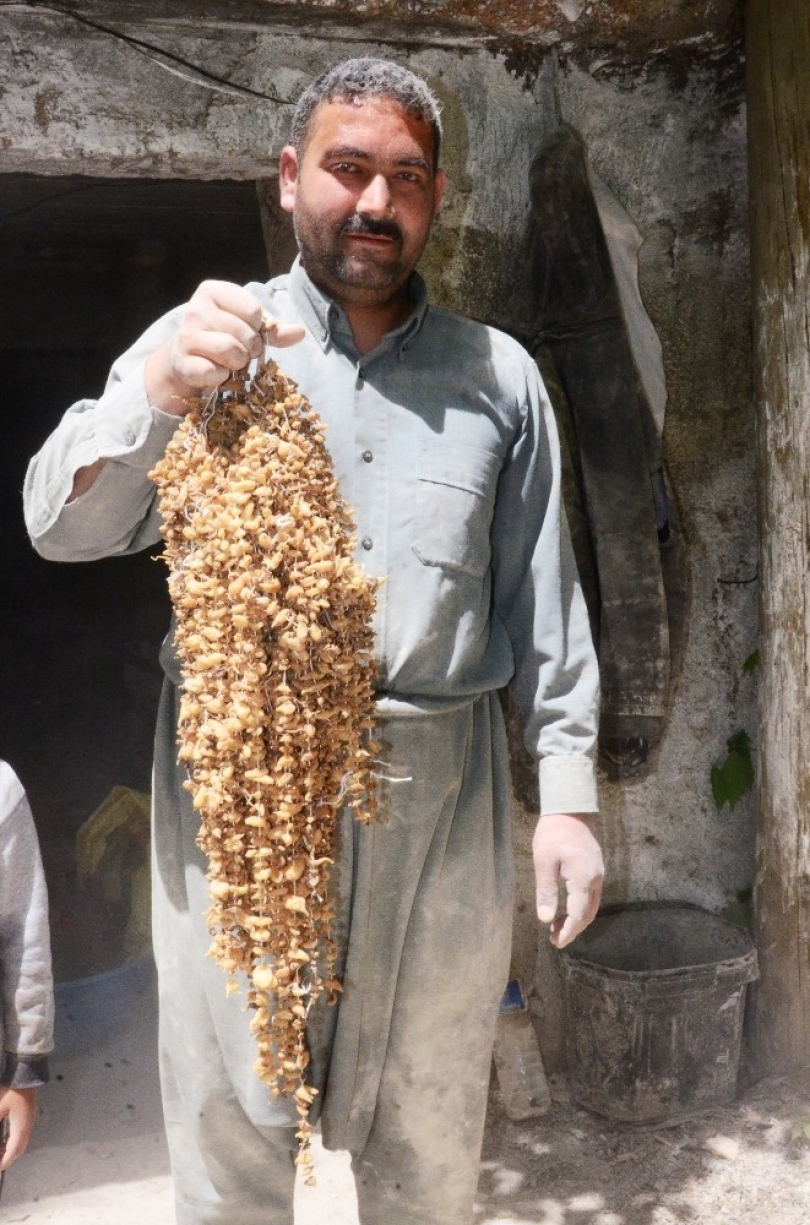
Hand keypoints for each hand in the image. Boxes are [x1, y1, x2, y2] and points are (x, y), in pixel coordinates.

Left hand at [0, 1086, 36, 1170]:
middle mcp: (27, 1126)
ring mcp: (29, 1120)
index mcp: (20, 1126)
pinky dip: (13, 1141)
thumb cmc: (11, 1091)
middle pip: (19, 1149)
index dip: (5, 1161)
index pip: (13, 1150)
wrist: (25, 1075)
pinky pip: (22, 1134)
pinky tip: (5, 1138)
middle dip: (8, 1158)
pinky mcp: (29, 1115)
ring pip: (22, 1142)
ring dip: (10, 1149)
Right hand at [145, 280, 305, 413]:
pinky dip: (221, 377)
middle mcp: (195, 309)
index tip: (247, 330)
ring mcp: (186, 336)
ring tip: (229, 361)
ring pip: (232, 351)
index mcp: (212, 291)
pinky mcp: (182, 362)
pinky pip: (215, 372)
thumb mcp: (247, 326)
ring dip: (238, 363)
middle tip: (240, 351)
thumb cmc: (222, 337)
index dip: (258, 327)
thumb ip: (273, 329)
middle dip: (250, 348)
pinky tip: (214, 372)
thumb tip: (300, 332)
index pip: (254, 310)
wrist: (187, 361)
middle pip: (245, 333)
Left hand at [533, 812, 603, 948]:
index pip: (578, 915)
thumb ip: (546, 891)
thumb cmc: (554, 832)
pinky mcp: (595, 867)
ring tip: (558, 927)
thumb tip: (545, 918)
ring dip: (577, 919)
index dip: (568, 932)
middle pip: (588, 913)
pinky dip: (581, 906)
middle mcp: (596, 879)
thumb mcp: (544, 861)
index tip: (556, 942)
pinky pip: (591, 894)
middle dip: (573, 929)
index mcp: (584, 879)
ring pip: (591, 905)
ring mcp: (599, 873)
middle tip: (556, 938)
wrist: (571, 807)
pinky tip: (567, 907)